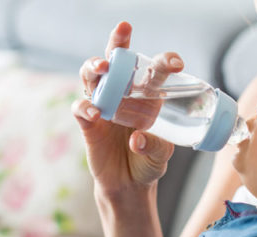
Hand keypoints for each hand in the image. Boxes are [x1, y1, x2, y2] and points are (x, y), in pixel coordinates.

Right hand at [72, 22, 183, 194]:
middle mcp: (123, 95)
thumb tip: (137, 138)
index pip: (153, 70)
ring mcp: (104, 107)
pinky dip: (85, 107)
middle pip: (116, 61)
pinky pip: (80, 108)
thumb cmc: (149, 162)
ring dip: (94, 66)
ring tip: (103, 68)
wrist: (129, 186)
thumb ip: (155, 147)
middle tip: (123, 31)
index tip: (176, 63)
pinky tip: (95, 111)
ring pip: (92, 77)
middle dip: (117, 43)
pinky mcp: (89, 124)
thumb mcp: (161, 156)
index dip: (163, 61)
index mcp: (148, 97)